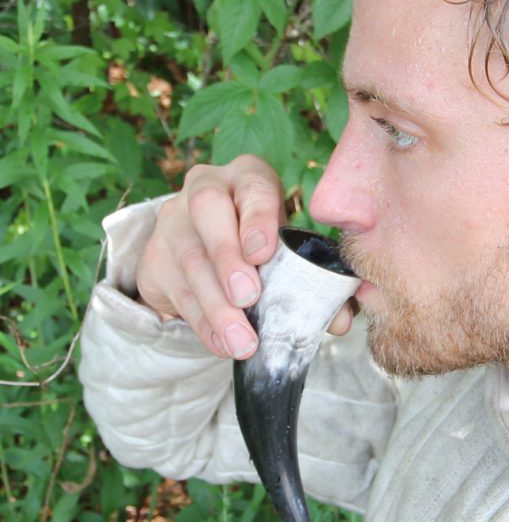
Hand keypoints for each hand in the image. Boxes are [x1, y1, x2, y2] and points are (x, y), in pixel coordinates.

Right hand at [136, 155, 353, 358]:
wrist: (203, 246)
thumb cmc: (260, 242)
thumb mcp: (287, 247)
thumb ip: (315, 279)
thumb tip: (340, 320)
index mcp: (247, 177)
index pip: (253, 187)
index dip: (258, 218)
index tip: (263, 253)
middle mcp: (204, 188)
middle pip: (207, 211)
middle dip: (228, 255)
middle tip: (248, 296)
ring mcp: (174, 221)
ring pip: (191, 260)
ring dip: (218, 306)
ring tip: (243, 341)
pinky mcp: (154, 257)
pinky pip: (177, 291)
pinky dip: (202, 323)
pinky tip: (221, 344)